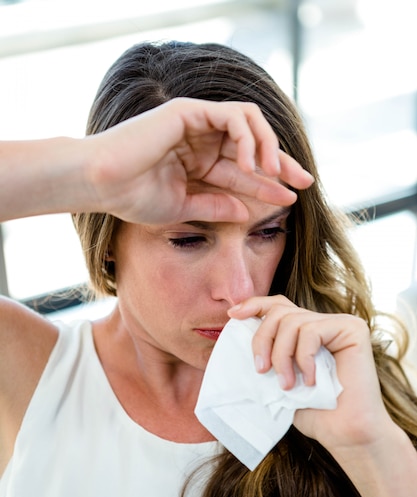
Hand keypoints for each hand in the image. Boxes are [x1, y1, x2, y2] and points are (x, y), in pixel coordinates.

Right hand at [85, 98, 313, 223]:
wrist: (103, 184)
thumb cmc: (133, 197)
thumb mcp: (184, 207)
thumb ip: (216, 206)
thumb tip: (245, 214)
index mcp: (198, 162)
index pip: (243, 169)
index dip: (269, 184)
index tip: (291, 199)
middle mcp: (201, 139)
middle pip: (253, 145)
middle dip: (281, 163)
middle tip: (304, 182)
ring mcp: (196, 122)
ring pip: (249, 124)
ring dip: (268, 148)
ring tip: (278, 174)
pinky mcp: (190, 111)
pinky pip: (232, 117)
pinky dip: (248, 137)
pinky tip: (253, 164)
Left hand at [228, 295, 395, 457]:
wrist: (344, 434)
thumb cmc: (312, 411)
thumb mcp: (278, 378)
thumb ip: (267, 353)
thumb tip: (238, 331)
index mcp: (307, 332)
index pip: (278, 305)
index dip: (254, 305)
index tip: (233, 315)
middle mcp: (324, 323)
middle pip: (280, 311)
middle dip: (263, 339)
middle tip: (261, 370)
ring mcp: (340, 324)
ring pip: (292, 321)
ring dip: (282, 356)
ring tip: (288, 385)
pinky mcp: (352, 329)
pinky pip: (312, 331)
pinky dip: (303, 358)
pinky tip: (310, 382)